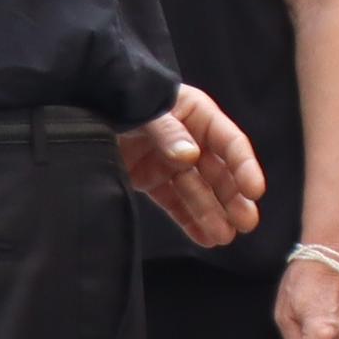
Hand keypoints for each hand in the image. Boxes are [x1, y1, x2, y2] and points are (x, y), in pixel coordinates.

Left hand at [116, 84, 264, 247]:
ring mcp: (172, 162)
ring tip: (224, 238)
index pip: (230, 143)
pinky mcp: (152, 180)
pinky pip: (175, 203)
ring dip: (212, 214)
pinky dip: (189, 221)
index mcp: (197, 115)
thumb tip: (191, 157)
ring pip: (199, 192)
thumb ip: (168, 132)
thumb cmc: (121, 100)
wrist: (84, 110)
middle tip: (246, 223)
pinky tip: (205, 238)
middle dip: (233, 198)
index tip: (254, 190)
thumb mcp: (146, 110)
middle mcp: (191, 141)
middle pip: (219, 173)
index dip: (244, 166)